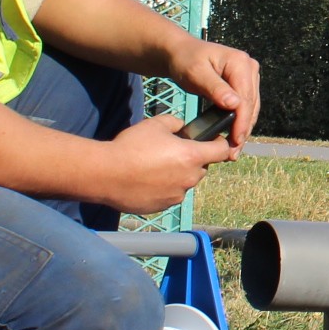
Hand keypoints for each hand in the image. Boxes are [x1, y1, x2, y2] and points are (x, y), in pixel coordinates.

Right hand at [98, 114, 232, 213]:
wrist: (106, 174)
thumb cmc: (131, 147)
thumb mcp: (155, 124)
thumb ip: (175, 123)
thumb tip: (182, 127)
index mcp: (192, 156)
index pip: (222, 151)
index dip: (220, 143)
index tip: (214, 140)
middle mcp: (189, 178)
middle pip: (202, 168)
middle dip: (193, 160)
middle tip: (173, 152)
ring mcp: (177, 195)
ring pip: (186, 182)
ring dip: (178, 175)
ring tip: (156, 166)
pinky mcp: (163, 206)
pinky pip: (171, 194)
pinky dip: (165, 188)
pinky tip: (147, 180)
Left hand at [163, 37, 260, 147]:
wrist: (180, 52)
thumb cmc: (185, 60)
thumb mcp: (196, 73)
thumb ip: (215, 88)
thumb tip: (235, 104)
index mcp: (240, 63)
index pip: (245, 98)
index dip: (241, 121)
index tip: (235, 141)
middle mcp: (249, 67)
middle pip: (251, 104)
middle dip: (243, 129)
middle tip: (233, 152)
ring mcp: (249, 75)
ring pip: (251, 107)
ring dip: (243, 128)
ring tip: (234, 149)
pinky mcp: (244, 83)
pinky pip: (246, 105)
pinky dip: (240, 121)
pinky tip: (234, 135)